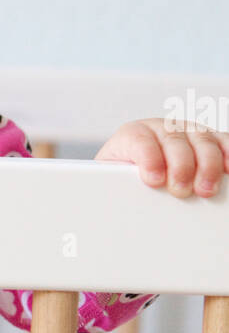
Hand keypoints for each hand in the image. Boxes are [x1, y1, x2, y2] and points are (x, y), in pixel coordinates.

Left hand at [93, 118, 228, 197]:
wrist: (132, 174)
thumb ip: (118, 188)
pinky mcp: (209, 140)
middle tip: (181, 189)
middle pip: (174, 139)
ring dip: (207, 165)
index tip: (153, 180)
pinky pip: (224, 142)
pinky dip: (228, 155)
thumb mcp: (115, 183)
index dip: (148, 158)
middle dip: (180, 166)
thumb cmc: (123, 181)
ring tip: (207, 189)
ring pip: (202, 139)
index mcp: (133, 134)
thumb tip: (119, 204)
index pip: (140, 139)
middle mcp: (163, 128)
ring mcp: (188, 132)